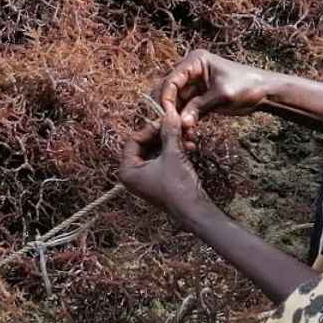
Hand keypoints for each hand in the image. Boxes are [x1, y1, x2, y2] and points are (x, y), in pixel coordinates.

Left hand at [119, 107, 211, 223]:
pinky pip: (163, 158)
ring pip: (156, 150)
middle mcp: (132, 174)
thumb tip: (169, 111)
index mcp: (127, 170)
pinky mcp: (158, 179)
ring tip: (188, 135)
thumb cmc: (178, 186)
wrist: (195, 210)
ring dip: (173, 141)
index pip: (134, 139)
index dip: (151, 128)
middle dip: (164, 134)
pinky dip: (175, 151)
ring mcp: (145, 178)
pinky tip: (190, 145)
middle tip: (178, 125)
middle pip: (145, 144)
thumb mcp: (173, 154)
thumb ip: (169, 131)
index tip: (167, 121)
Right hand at [154, 49, 272, 135]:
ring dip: (177, 117)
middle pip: (169, 90)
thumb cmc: (246, 86)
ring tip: (183, 133)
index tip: (166, 116)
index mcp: (195, 62)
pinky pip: (186, 109)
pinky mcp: (199, 96)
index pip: (172, 80)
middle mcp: (191, 70)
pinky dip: (186, 120)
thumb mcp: (222, 96)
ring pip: (176, 102)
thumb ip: (199, 108)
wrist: (265, 92)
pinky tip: (188, 133)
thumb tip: (181, 123)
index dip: (166, 98)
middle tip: (169, 127)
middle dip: (169, 109)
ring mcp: (194, 84)